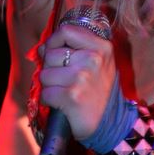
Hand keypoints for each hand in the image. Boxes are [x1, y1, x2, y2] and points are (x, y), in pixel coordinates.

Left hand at [38, 23, 116, 140]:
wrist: (111, 123)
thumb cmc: (99, 91)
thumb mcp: (97, 63)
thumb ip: (74, 49)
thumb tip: (42, 48)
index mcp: (101, 47)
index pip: (66, 31)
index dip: (54, 42)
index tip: (55, 53)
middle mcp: (93, 59)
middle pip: (51, 54)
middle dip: (51, 69)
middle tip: (65, 81)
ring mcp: (82, 78)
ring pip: (45, 75)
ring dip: (50, 86)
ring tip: (65, 92)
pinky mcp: (72, 96)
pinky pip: (45, 93)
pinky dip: (49, 101)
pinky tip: (62, 104)